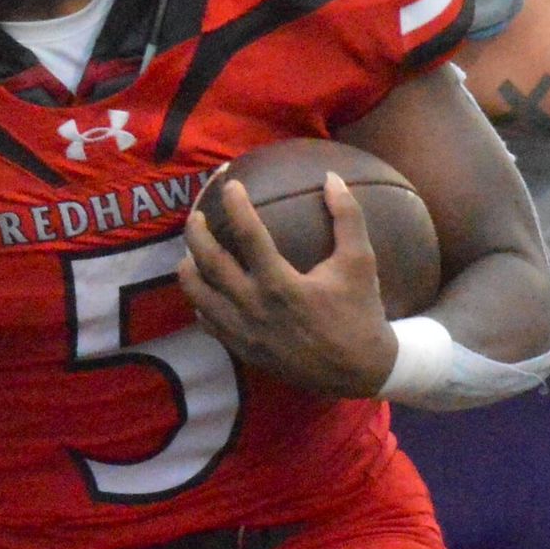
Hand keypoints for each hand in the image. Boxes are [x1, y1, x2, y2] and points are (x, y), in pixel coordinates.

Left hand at [177, 175, 397, 398]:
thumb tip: (332, 177)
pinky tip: (204, 290)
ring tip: (190, 252)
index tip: (230, 185)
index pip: (249, 236)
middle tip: (196, 215)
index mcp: (282, 286)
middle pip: (210, 264)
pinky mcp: (244, 351)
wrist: (360, 371)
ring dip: (189, 269)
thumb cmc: (360, 311)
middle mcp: (256, 310)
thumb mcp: (360, 262)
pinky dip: (201, 304)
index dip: (235, 205)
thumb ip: (348, 217)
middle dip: (196, 234)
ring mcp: (246, 334)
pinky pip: (210, 324)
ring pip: (200, 297)